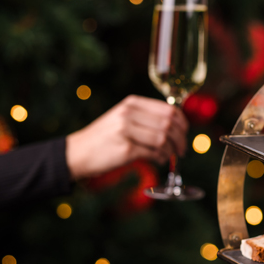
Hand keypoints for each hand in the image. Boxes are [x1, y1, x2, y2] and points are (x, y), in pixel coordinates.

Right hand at [65, 95, 188, 179]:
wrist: (78, 152)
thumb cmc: (105, 137)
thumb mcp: (123, 118)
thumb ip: (146, 118)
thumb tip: (177, 127)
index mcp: (132, 103)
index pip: (169, 109)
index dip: (182, 123)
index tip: (185, 133)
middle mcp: (129, 113)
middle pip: (169, 124)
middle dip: (180, 139)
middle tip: (182, 150)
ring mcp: (126, 130)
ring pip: (163, 139)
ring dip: (171, 151)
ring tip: (168, 156)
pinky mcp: (125, 149)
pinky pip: (153, 153)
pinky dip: (161, 158)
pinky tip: (158, 160)